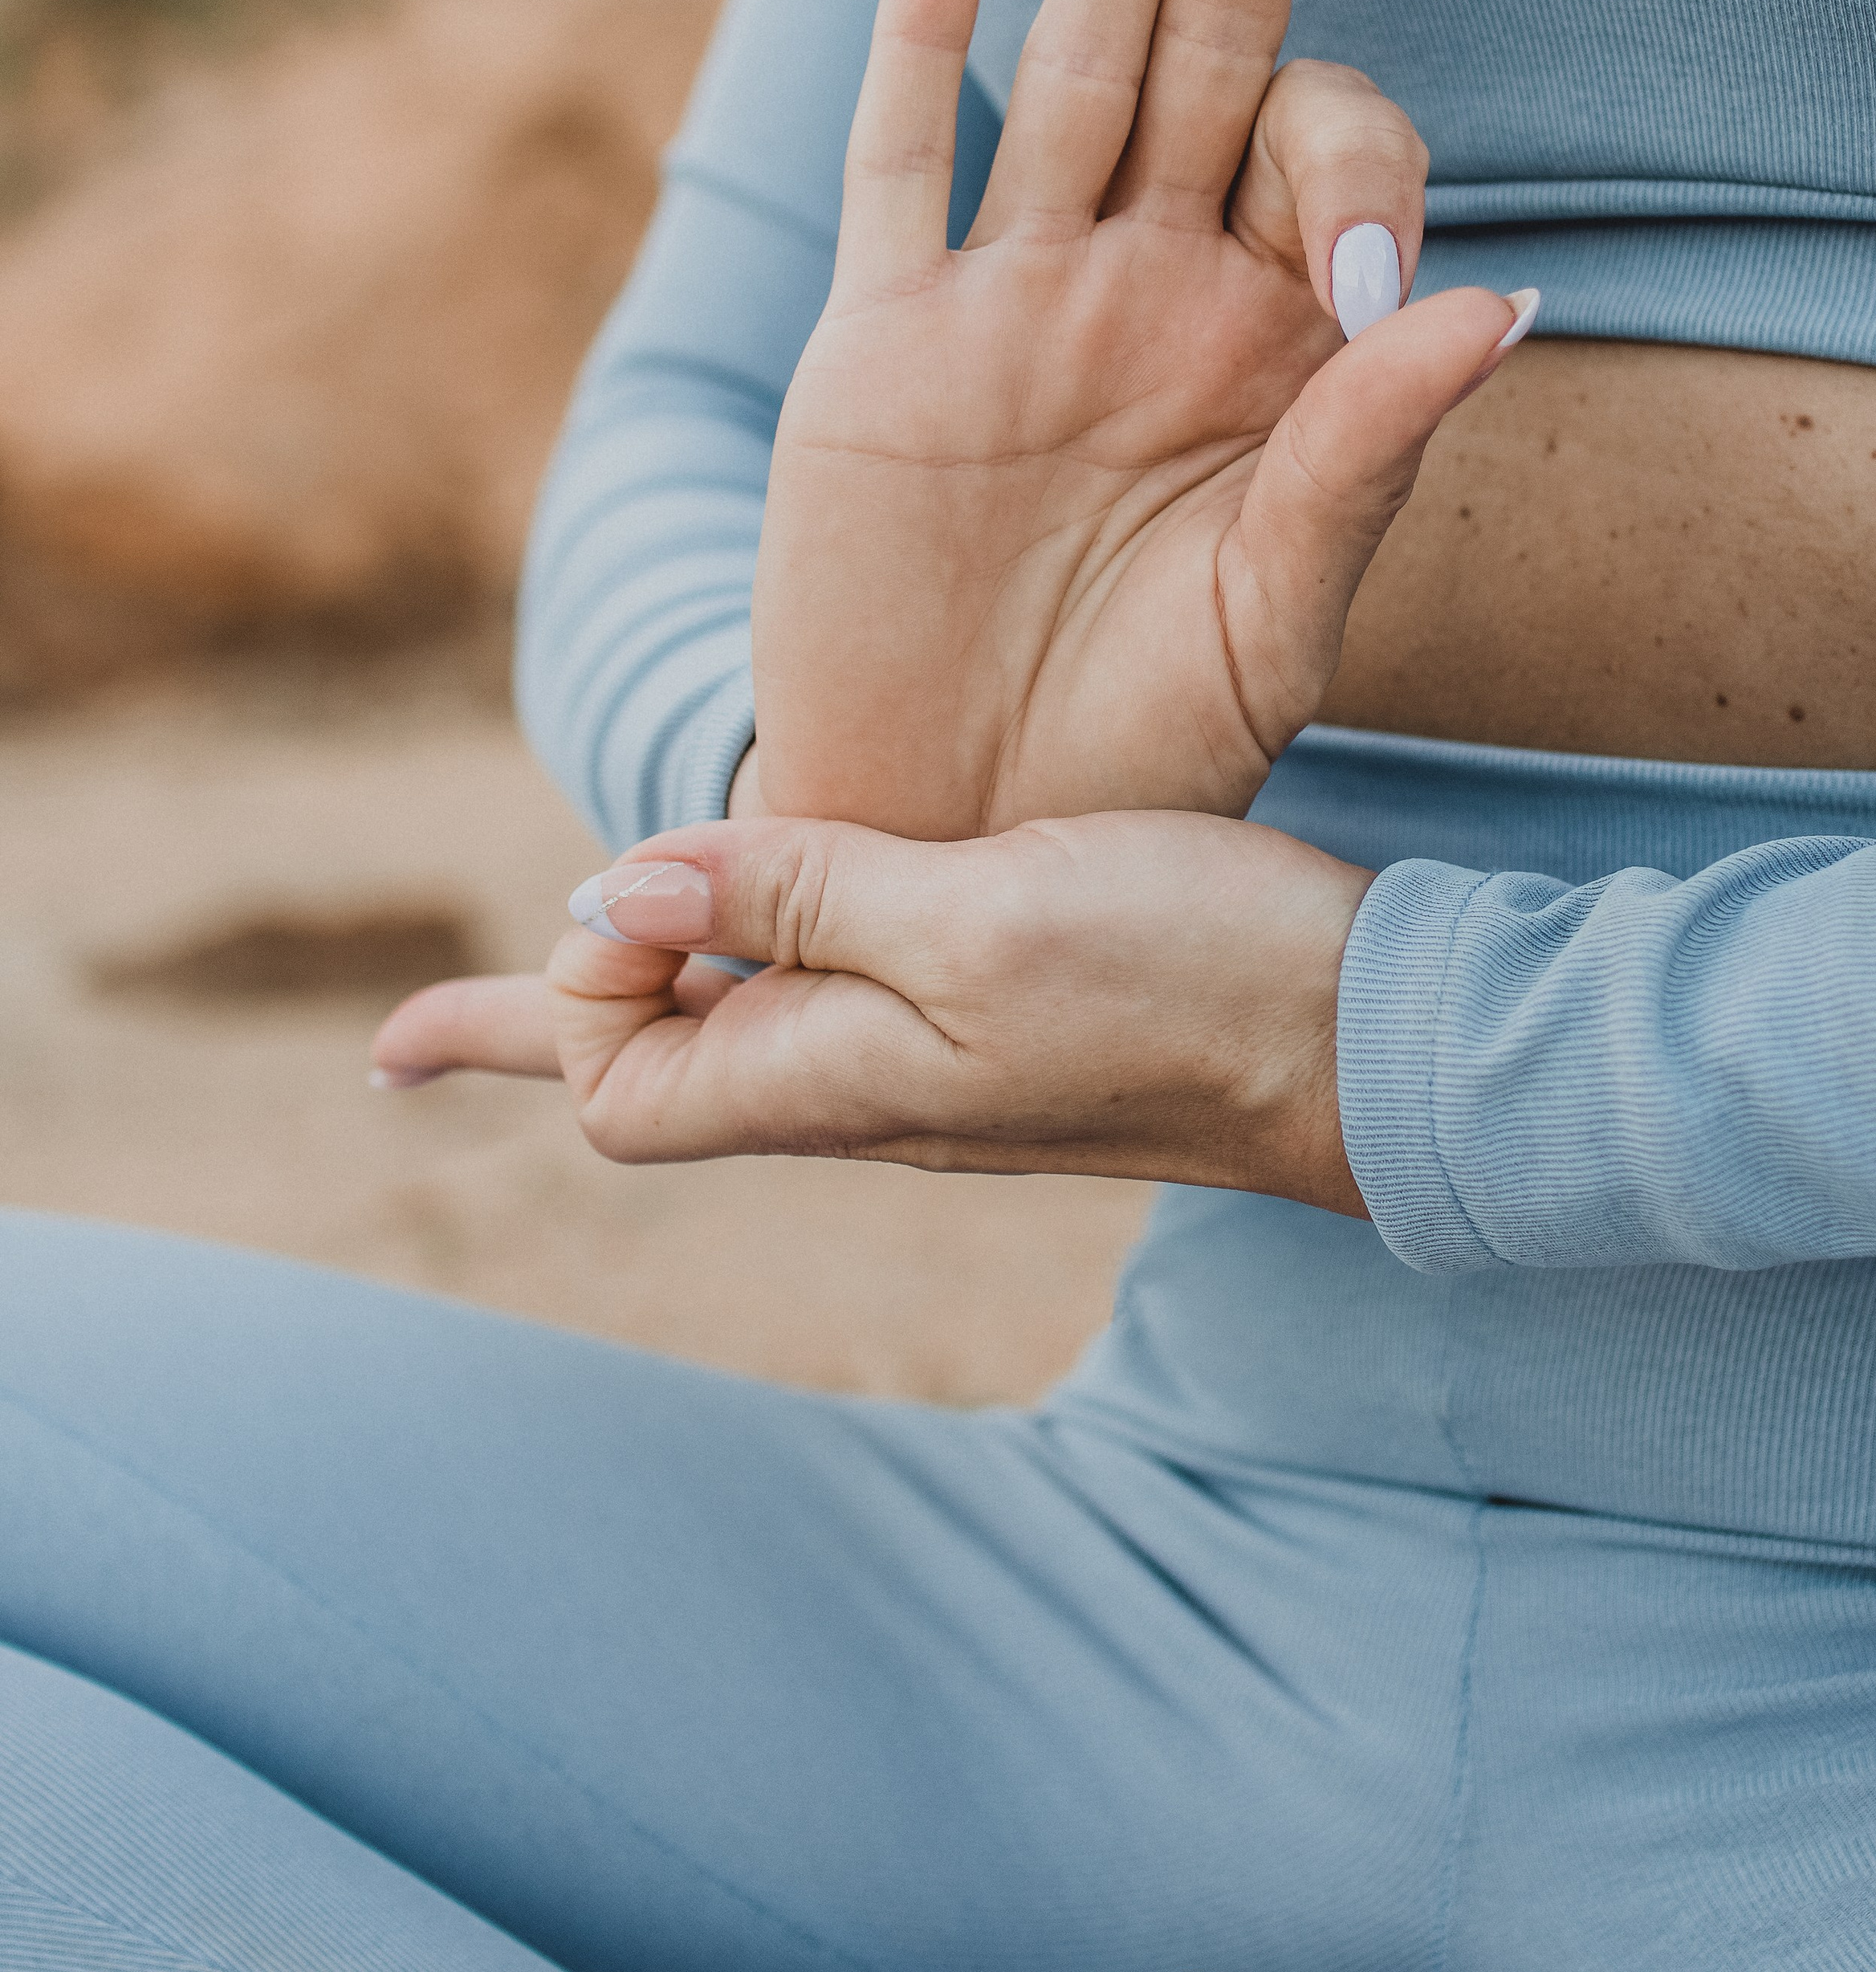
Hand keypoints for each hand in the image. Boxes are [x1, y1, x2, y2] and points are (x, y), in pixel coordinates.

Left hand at [372, 808, 1371, 1215]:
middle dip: (534, 1029)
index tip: (609, 895)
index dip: (566, 995)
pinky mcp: (1010, 1007)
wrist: (1380, 1043)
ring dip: (644, 985)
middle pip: (655, 1068)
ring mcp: (941, 1052)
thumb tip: (611, 888)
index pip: (616, 1083)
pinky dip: (766, 941)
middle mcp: (869, 1081)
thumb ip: (805, 897)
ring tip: (545, 969)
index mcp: (840, 1074)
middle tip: (399, 1048)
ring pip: (743, 1025)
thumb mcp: (980, 922)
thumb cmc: (1191, 981)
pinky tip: (774, 907)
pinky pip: (841, 987)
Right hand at [750, 0, 1530, 840]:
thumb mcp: (1280, 622)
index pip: (1327, 158)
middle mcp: (1142, 286)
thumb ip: (1371, 460)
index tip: (1347, 285)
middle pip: (1207, 33)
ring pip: (1073, 59)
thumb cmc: (1137, 749)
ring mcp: (1007, 298)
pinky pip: (901, 159)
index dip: (1352, 168)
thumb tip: (1487, 298)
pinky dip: (925, 32)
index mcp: (1263, 346)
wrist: (956, 840)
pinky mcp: (881, 343)